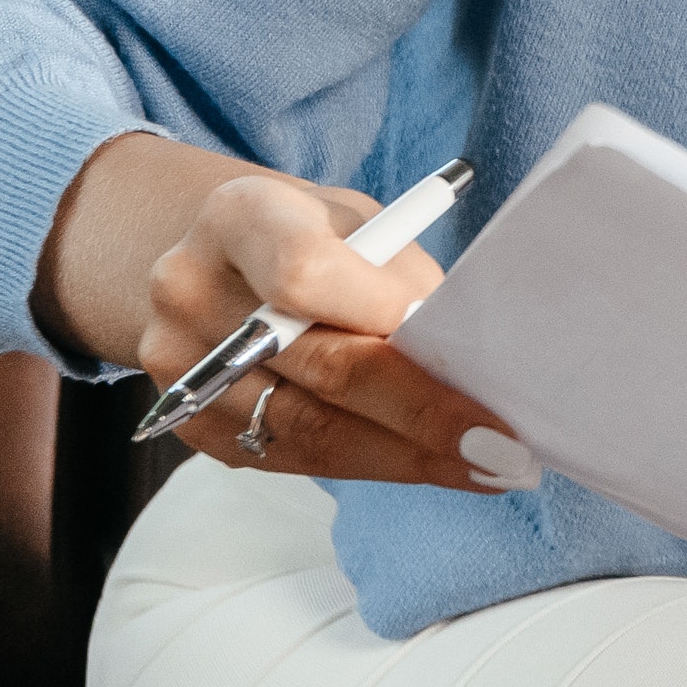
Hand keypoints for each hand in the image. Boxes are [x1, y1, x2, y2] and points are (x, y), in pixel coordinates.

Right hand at [48, 134, 526, 493]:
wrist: (214, 259)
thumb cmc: (311, 235)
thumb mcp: (359, 224)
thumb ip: (398, 281)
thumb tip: (463, 363)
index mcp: (241, 219)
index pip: (307, 275)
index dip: (386, 316)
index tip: (461, 354)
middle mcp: (193, 292)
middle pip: (322, 368)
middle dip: (424, 413)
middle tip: (502, 444)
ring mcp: (184, 365)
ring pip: (311, 430)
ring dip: (407, 457)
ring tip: (486, 467)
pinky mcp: (193, 421)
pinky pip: (293, 456)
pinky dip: (371, 463)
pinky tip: (428, 465)